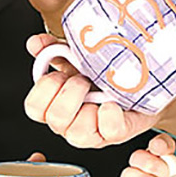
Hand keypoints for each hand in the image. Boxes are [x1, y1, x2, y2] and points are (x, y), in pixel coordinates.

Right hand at [24, 34, 158, 147]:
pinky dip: (110, 116)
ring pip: (78, 133)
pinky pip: (109, 131)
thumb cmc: (103, 75)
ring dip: (87, 107)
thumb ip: (54, 49)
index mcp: (57, 105)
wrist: (141, 80)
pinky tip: (111, 103)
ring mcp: (95, 133)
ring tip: (98, 90)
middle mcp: (72, 124)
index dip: (43, 90)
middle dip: (68, 94)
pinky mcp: (119, 132)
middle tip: (82, 80)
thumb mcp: (77, 58)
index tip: (59, 74)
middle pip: (55, 120)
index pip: (34, 109)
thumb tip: (36, 43)